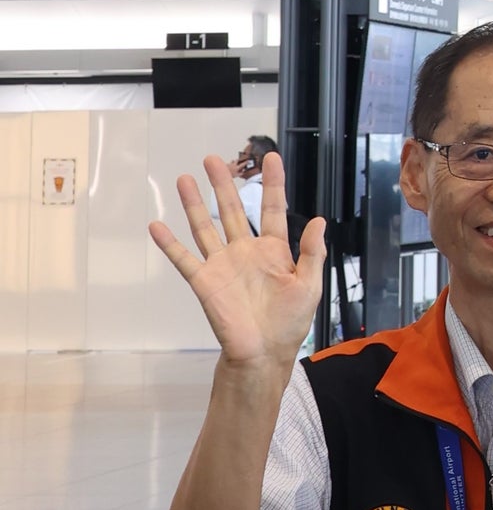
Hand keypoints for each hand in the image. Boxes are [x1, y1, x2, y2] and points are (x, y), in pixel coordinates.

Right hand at [148, 151, 325, 368]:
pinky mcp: (205, 282)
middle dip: (224, 184)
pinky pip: (184, 259)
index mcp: (274, 250)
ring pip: (205, 227)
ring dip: (194, 204)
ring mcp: (223, 265)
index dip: (272, 184)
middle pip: (232, 210)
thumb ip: (312, 253)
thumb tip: (319, 220)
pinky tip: (157, 225)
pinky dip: (170, 243)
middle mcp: (245, 252)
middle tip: (214, 159)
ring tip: (185, 178)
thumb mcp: (309, 285)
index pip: (272, 209)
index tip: (270, 157)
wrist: (265, 352)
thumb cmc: (290, 322)